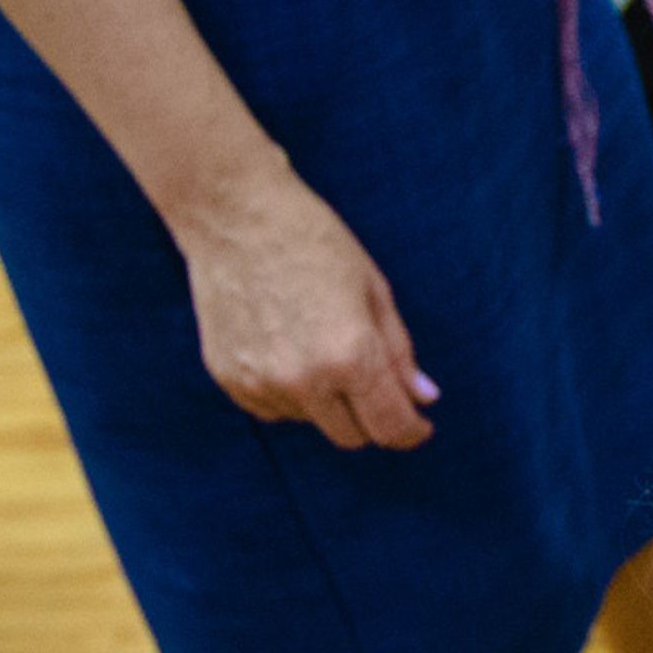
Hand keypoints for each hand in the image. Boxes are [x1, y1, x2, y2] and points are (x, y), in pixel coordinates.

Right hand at [174, 164, 438, 449]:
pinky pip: (273, 408)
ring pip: (312, 421)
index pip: (390, 426)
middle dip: (371, 418)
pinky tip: (287, 346)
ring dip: (327, 402)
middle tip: (373, 382)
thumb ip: (400, 354)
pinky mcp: (228, 379)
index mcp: (350, 356)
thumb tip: (423, 398)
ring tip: (319, 343)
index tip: (418, 425)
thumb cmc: (314, 243)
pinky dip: (289, 392)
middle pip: (352, 436)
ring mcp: (261, 382)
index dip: (411, 431)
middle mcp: (304, 380)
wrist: (235, 216)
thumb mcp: (375, 293)